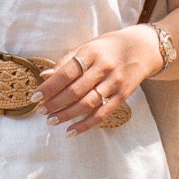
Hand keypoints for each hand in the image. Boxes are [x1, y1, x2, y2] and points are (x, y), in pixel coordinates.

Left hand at [34, 26, 163, 134]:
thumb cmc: (108, 48)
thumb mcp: (87, 47)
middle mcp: (103, 67)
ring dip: (67, 115)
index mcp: (91, 52)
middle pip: (75, 90)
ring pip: (87, 103)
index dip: (49, 87)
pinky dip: (85, 125)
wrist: (143, 49)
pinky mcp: (123, 95)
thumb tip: (44, 76)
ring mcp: (114, 82)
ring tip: (51, 121)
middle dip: (55, 103)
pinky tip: (71, 131)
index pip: (66, 72)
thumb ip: (66, 62)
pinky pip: (102, 114)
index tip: (35, 97)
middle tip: (40, 112)